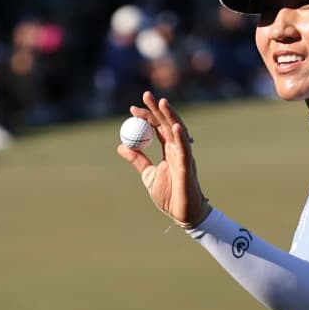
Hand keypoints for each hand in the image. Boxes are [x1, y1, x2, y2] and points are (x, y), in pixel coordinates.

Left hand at [116, 91, 210, 228]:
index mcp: (168, 150)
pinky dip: (180, 137)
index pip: (157, 127)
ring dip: (170, 116)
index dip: (146, 116)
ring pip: (177, 131)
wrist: (182, 214)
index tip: (132, 109)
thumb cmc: (169, 196)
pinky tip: (174, 126)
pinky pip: (185, 149)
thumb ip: (137, 160)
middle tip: (145, 95)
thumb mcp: (148, 175)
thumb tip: (121, 146)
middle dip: (157, 108)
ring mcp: (184, 156)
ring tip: (161, 102)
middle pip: (167, 123)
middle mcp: (177, 149)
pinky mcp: (187, 166)